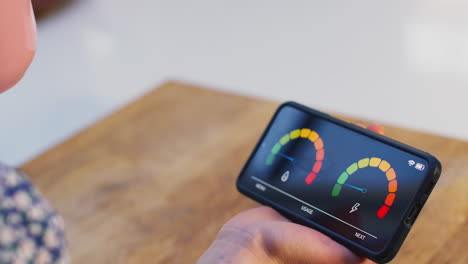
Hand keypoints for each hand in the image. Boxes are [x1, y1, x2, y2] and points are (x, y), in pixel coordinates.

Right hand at [197, 124, 382, 263]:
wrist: (247, 241)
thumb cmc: (284, 251)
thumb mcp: (325, 252)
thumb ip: (348, 252)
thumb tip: (375, 251)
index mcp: (343, 231)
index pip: (369, 201)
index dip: (380, 177)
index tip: (389, 156)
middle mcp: (331, 217)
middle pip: (352, 180)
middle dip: (364, 155)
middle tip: (372, 132)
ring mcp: (313, 204)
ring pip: (332, 172)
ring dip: (342, 152)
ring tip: (353, 130)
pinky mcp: (296, 195)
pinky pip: (310, 173)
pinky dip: (318, 157)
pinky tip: (323, 143)